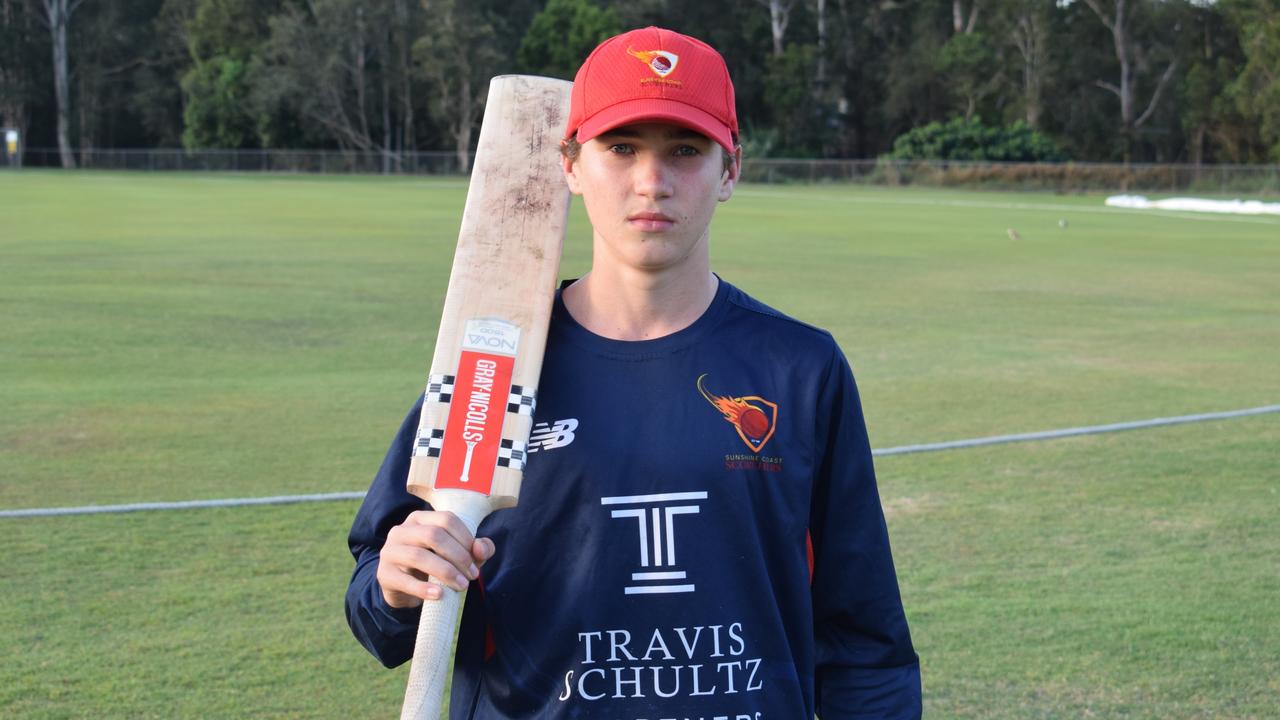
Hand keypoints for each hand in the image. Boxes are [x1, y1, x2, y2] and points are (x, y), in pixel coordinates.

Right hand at [376, 510, 495, 608]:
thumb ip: (476, 550)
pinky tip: (440, 594)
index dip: (466, 538)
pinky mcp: (384, 574)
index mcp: (420, 519)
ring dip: (445, 572)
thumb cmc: (435, 566)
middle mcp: (401, 530)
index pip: (446, 519)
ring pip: (418, 556)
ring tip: (462, 586)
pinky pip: (404, 580)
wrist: (405, 590)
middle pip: (433, 535)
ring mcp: (390, 551)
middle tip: (472, 575)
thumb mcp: (458, 556)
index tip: (477, 559)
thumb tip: (481, 548)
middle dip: (458, 556)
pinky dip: (424, 589)